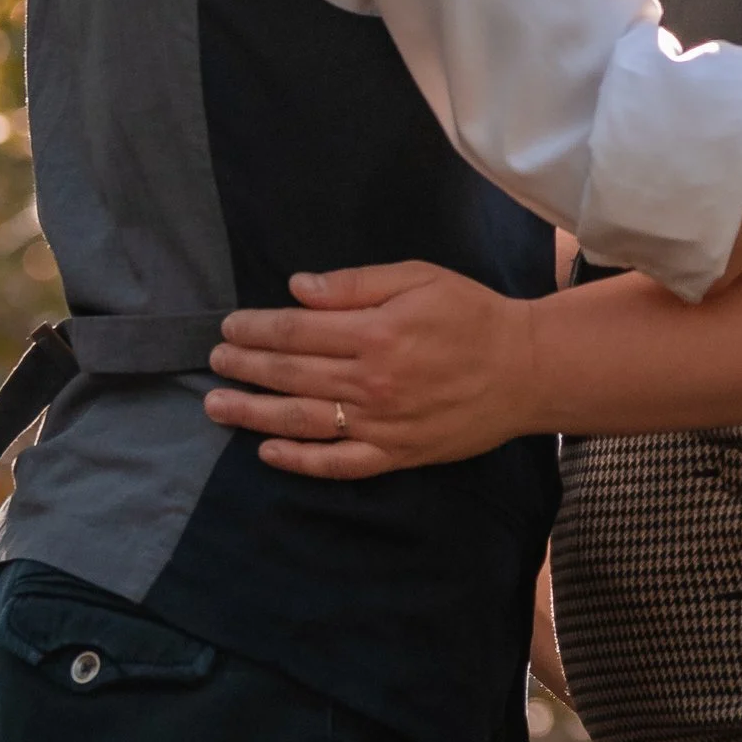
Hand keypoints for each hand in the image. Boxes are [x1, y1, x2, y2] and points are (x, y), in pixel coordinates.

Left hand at [203, 261, 540, 477]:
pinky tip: (268, 453)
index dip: (256, 328)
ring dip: (253, 413)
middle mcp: (370, 382)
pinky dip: (300, 461)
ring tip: (216, 406)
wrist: (526, 370)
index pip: (296, 331)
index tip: (229, 327)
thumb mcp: (419, 279)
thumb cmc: (472, 315)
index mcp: (375, 333)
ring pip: (302, 421)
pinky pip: (339, 463)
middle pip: (290, 374)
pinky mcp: (396, 454)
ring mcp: (381, 424)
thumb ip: (356, 285)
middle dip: (245, 367)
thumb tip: (298, 289)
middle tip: (215, 361)